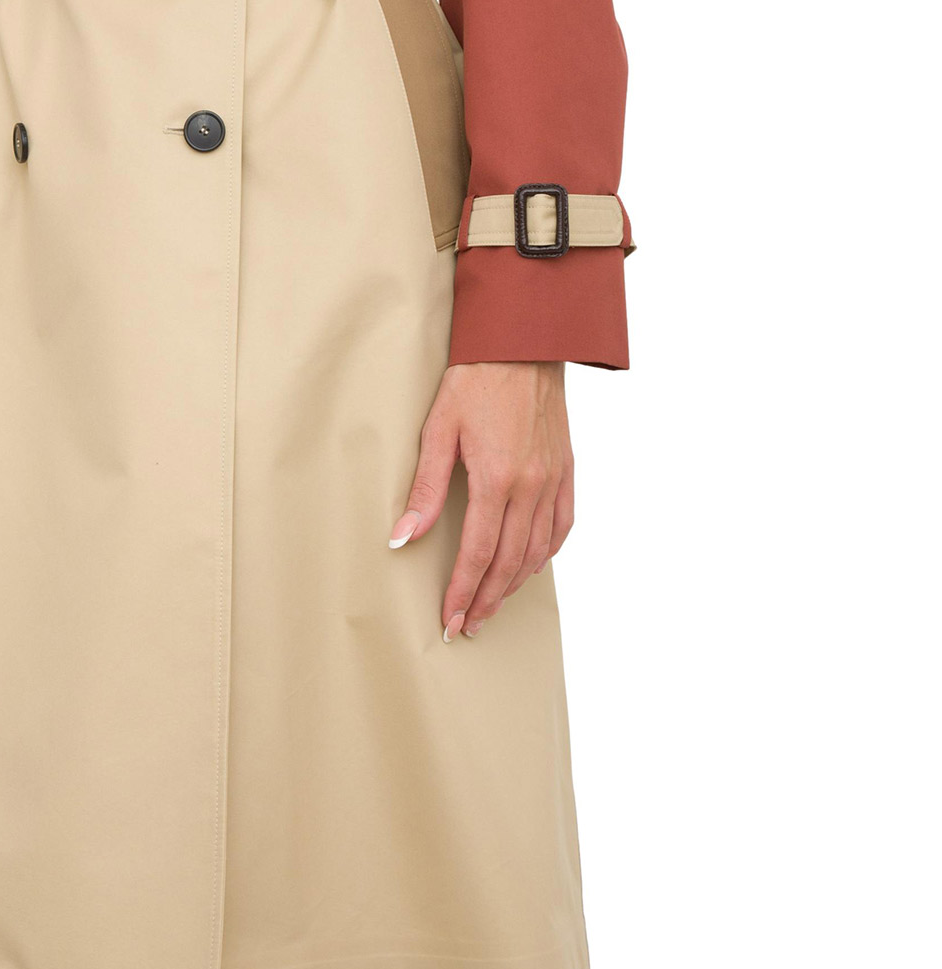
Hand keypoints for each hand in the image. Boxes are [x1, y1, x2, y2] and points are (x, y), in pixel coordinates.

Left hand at [389, 361, 573, 640]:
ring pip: (537, 550)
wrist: (523, 344)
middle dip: (487, 599)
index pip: (478, 553)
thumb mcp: (438, 431)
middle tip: (469, 625)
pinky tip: (530, 566)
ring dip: (514, 584)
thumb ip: (424, 490)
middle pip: (509, 561)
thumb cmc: (475, 381)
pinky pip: (562, 525)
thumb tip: (402, 538)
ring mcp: (553, 480)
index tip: (451, 619)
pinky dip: (546, 553)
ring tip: (493, 605)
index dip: (463, 591)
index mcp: (496, 479)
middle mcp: (531, 486)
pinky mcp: (567, 470)